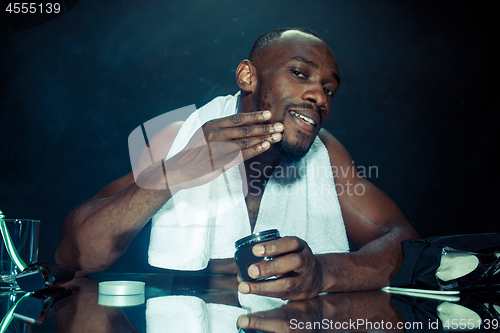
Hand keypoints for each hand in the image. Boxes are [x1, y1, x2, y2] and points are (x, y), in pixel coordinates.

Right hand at [138, 111, 282, 190]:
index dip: (253, 116)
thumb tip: (239, 125)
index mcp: (211, 124)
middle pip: (243, 128)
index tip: (268, 114)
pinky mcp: (219, 162)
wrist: (177, 169)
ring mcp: (216, 148)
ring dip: (263, 137)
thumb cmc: (194, 152)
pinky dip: (254, 149)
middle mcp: (214, 133)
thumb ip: (220, 130)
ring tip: (277, 136)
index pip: (236, 118)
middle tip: (280, 125)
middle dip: (264, 127)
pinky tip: (266, 146)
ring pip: (244, 140)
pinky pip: (240, 154)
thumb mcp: (204, 135)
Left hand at [238, 236, 324, 300]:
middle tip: (251, 270)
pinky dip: (266, 293)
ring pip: (287, 283)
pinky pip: (284, 295)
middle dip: (270, 267)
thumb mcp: (288, 250)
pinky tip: (253, 291)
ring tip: (245, 286)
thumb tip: (241, 269)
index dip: (273, 246)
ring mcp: (306, 278)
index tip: (255, 249)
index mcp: (301, 247)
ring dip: (264, 286)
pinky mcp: (302, 293)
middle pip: (293, 262)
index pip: (290, 243)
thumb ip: (269, 254)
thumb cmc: (294, 259)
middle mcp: (306, 261)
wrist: (318, 275)